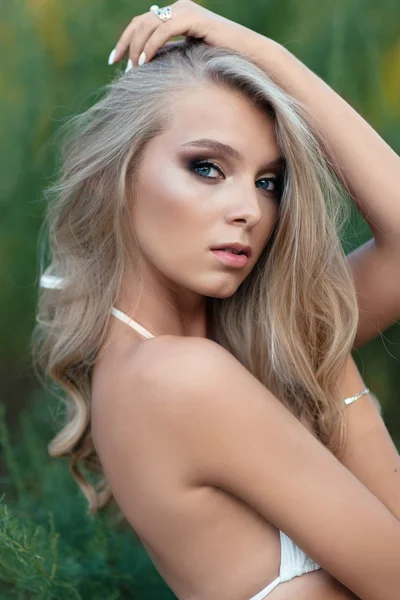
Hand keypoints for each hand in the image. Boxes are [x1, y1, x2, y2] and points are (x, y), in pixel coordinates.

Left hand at [108, 0, 250, 69]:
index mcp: (177, 14)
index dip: (126, 40)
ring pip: (148, 25)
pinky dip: (150, 46)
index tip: (115, 60)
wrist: (249, 55)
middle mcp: (179, 8)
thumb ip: (170, 53)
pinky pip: (163, 31)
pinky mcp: (193, 18)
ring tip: (133, 68)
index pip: (142, 23)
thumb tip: (148, 63)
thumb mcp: (189, 56)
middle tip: (117, 63)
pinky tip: (145, 62)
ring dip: (137, 47)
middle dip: (126, 43)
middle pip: (140, 21)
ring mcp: (186, 11)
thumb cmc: (223, 60)